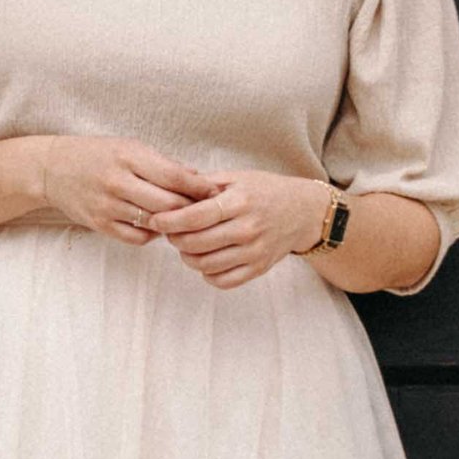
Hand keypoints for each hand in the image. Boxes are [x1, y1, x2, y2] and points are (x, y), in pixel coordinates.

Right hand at [33, 134, 219, 245]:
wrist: (52, 169)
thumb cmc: (97, 154)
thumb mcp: (129, 147)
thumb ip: (162, 164)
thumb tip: (199, 180)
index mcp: (128, 156)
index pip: (174, 176)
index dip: (199, 188)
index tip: (216, 193)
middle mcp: (118, 181)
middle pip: (168, 204)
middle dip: (191, 210)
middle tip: (206, 213)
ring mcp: (107, 205)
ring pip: (154, 223)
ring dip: (173, 224)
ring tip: (184, 221)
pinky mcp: (99, 224)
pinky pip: (137, 237)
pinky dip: (153, 234)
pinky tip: (157, 227)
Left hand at [147, 170, 332, 288]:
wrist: (302, 212)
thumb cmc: (266, 191)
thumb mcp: (238, 178)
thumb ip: (205, 184)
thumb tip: (171, 189)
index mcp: (240, 202)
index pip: (195, 217)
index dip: (169, 221)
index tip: (156, 219)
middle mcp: (247, 229)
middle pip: (196, 243)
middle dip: (175, 239)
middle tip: (170, 231)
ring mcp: (254, 251)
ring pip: (205, 264)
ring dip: (187, 257)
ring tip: (186, 244)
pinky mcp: (258, 268)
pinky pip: (222, 280)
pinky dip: (206, 273)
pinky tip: (205, 259)